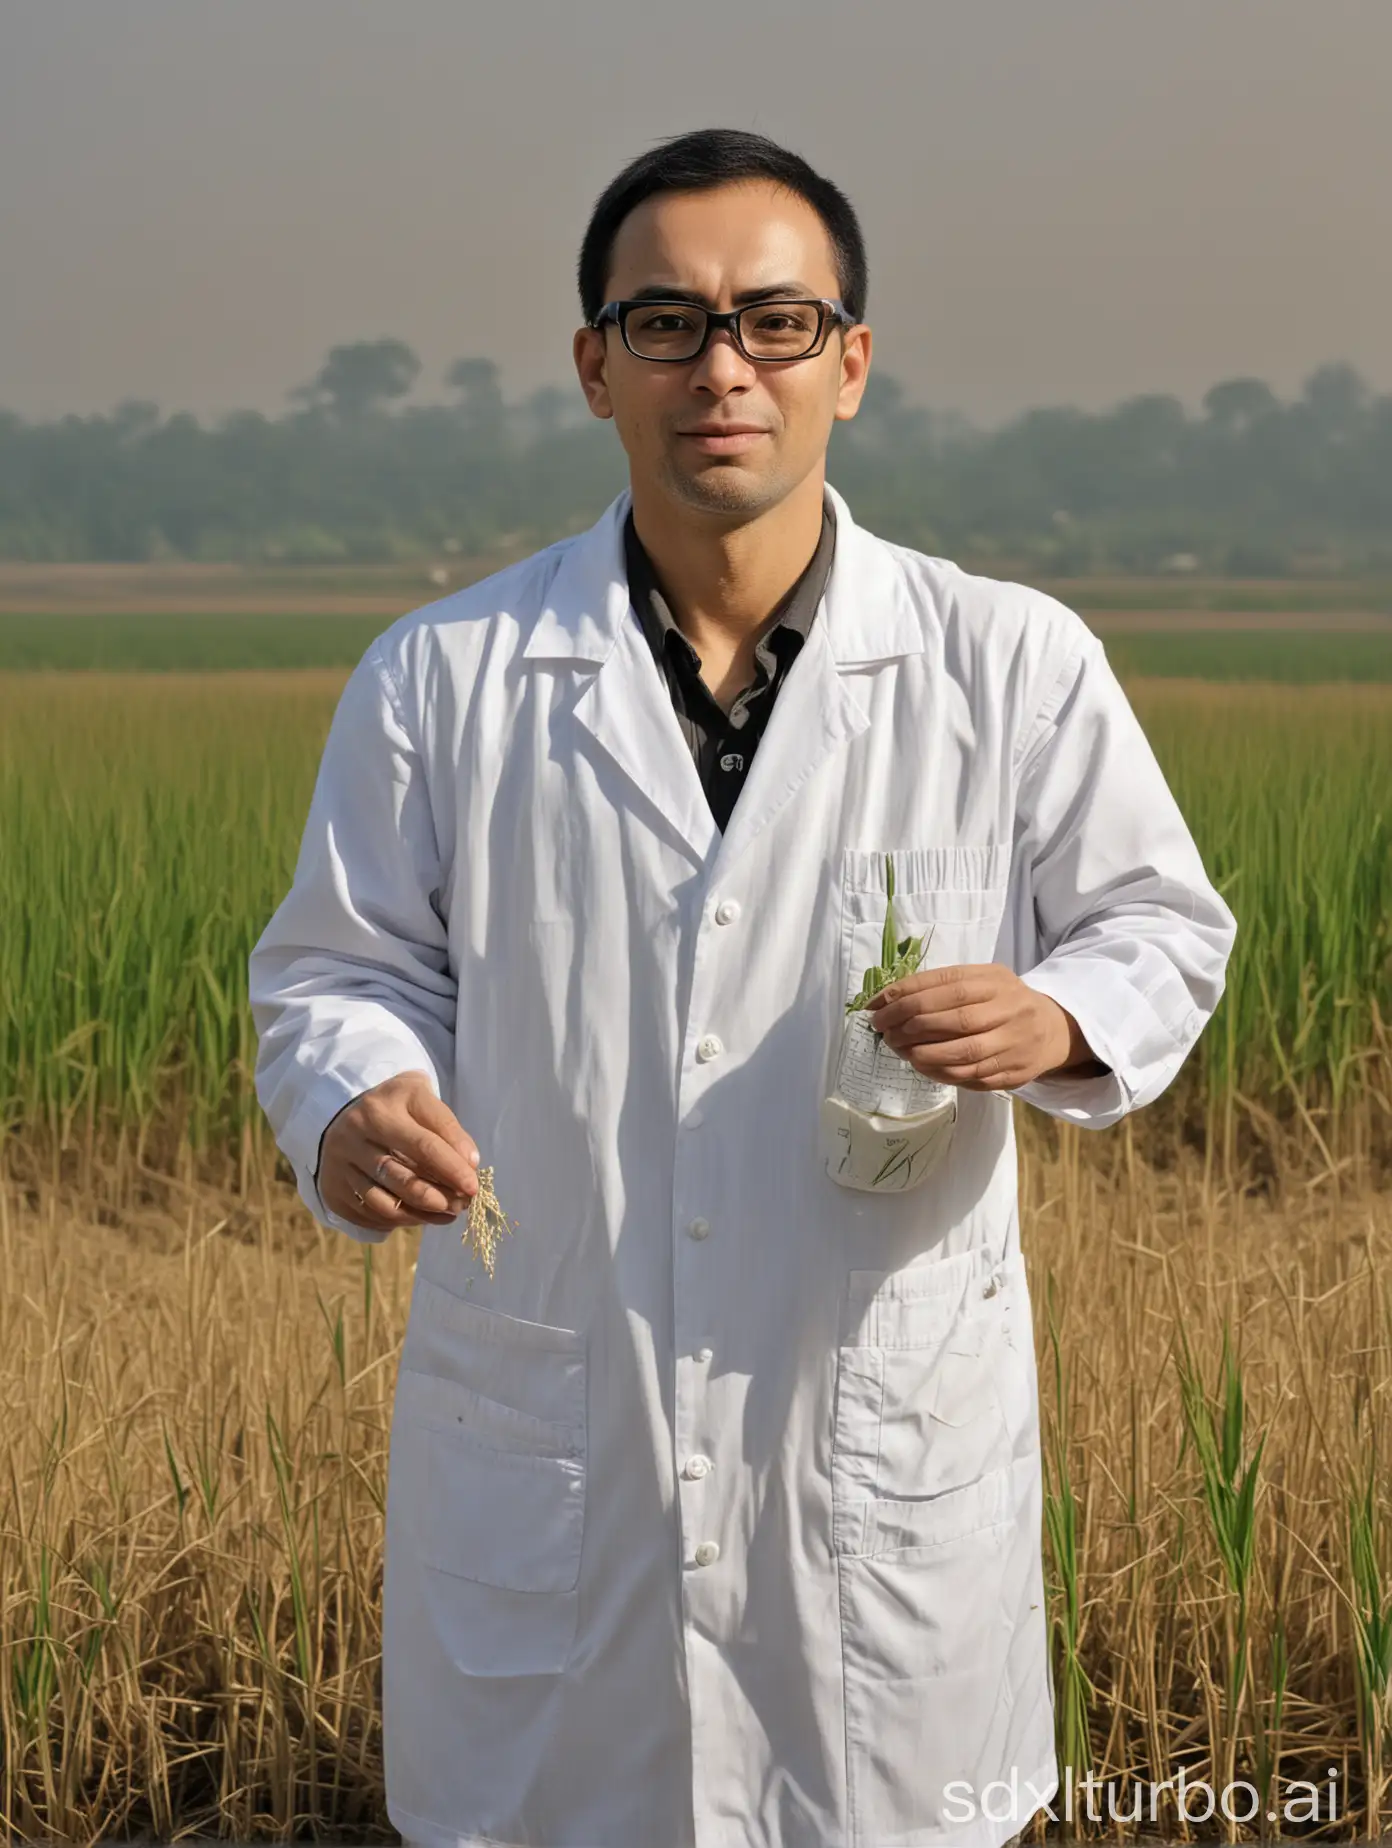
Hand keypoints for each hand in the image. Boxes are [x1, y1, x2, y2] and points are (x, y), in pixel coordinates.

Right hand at [317, 1070, 480, 1232]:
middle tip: (463, 1204)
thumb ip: (446, 1127)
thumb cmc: (393, 1105)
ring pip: (384, 1202)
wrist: (341, 1110)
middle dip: (439, 1196)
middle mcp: (353, 1137)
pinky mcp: (332, 1190)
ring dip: (422, 1213)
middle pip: (401, 1177)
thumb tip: (469, 1164)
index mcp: (380, 1110)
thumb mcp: (420, 1098)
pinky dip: (401, 1220)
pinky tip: (423, 1216)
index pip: (424, 1145)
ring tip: (448, 1212)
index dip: (452, 1168)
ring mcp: (339, 1165)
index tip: (474, 1185)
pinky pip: (370, 1214)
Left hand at [864, 964, 1104, 1092]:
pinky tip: (921, 1065)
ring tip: (899, 1049)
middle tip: (884, 1030)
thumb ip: (938, 986)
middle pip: (955, 1017)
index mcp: (996, 980)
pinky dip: (941, 1072)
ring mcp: (1015, 1042)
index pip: (947, 983)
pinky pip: (972, 1076)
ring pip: (965, 1051)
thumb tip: (885, 1000)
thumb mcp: (980, 981)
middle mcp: (1010, 1008)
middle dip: (912, 1025)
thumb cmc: (1003, 1002)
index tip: (877, 1006)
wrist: (1053, 1029)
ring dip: (924, 1052)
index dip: (908, 995)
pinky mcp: (1014, 1071)